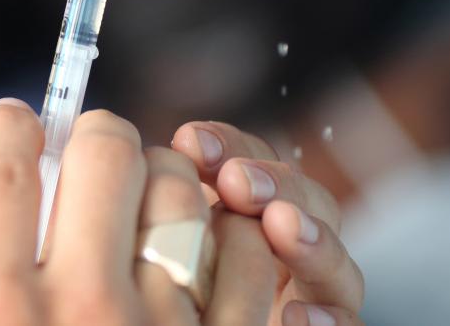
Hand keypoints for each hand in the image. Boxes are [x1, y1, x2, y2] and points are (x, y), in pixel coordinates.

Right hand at [0, 101, 363, 324]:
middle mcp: (82, 316)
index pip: (8, 165)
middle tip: (96, 160)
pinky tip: (209, 262)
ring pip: (188, 190)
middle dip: (101, 140)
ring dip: (171, 186)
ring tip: (154, 214)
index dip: (14, 128)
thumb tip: (30, 172)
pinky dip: (235, 241)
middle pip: (107, 151)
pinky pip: (251, 253)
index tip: (20, 125)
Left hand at [171, 121, 365, 325]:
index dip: (228, 144)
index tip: (188, 141)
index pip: (249, 161)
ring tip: (282, 226)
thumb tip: (113, 152)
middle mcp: (286, 251)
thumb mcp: (156, 244)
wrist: (180, 325)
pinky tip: (299, 315)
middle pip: (305, 201)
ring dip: (312, 238)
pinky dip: (332, 320)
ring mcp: (313, 296)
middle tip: (235, 182)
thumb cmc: (160, 297)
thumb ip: (151, 204)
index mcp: (242, 216)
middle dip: (273, 181)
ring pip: (335, 262)